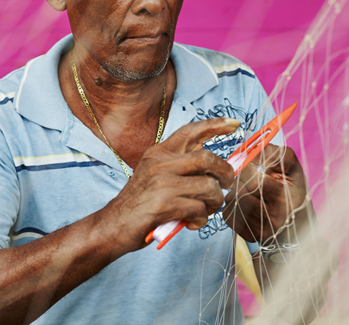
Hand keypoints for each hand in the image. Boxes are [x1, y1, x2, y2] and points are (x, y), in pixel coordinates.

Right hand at [96, 117, 238, 252]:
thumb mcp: (156, 175)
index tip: (235, 123)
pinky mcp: (163, 204)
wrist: (113, 226)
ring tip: (206, 211)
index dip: (215, 125)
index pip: (190, 131)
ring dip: (214, 202)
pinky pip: (198, 208)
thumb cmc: (142, 202)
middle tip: (227, 186)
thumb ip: (181, 167)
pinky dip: (201, 219)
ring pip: (208, 186)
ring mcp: (161, 182)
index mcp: (159, 152)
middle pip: (207, 158)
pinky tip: (191, 223)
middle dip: (225, 173)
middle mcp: (160, 162)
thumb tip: (219, 168)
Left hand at [222, 143, 312, 243]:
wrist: (297, 224)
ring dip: (234, 191)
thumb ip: (278, 154)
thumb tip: (254, 151)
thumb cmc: (293, 191)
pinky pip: (228, 215)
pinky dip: (231, 205)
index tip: (249, 164)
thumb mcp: (293, 170)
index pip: (255, 183)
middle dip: (239, 180)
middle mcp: (274, 219)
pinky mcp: (250, 237)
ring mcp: (261, 231)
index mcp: (286, 200)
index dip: (247, 169)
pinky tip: (243, 202)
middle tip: (244, 175)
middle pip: (241, 193)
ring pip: (232, 203)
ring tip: (245, 188)